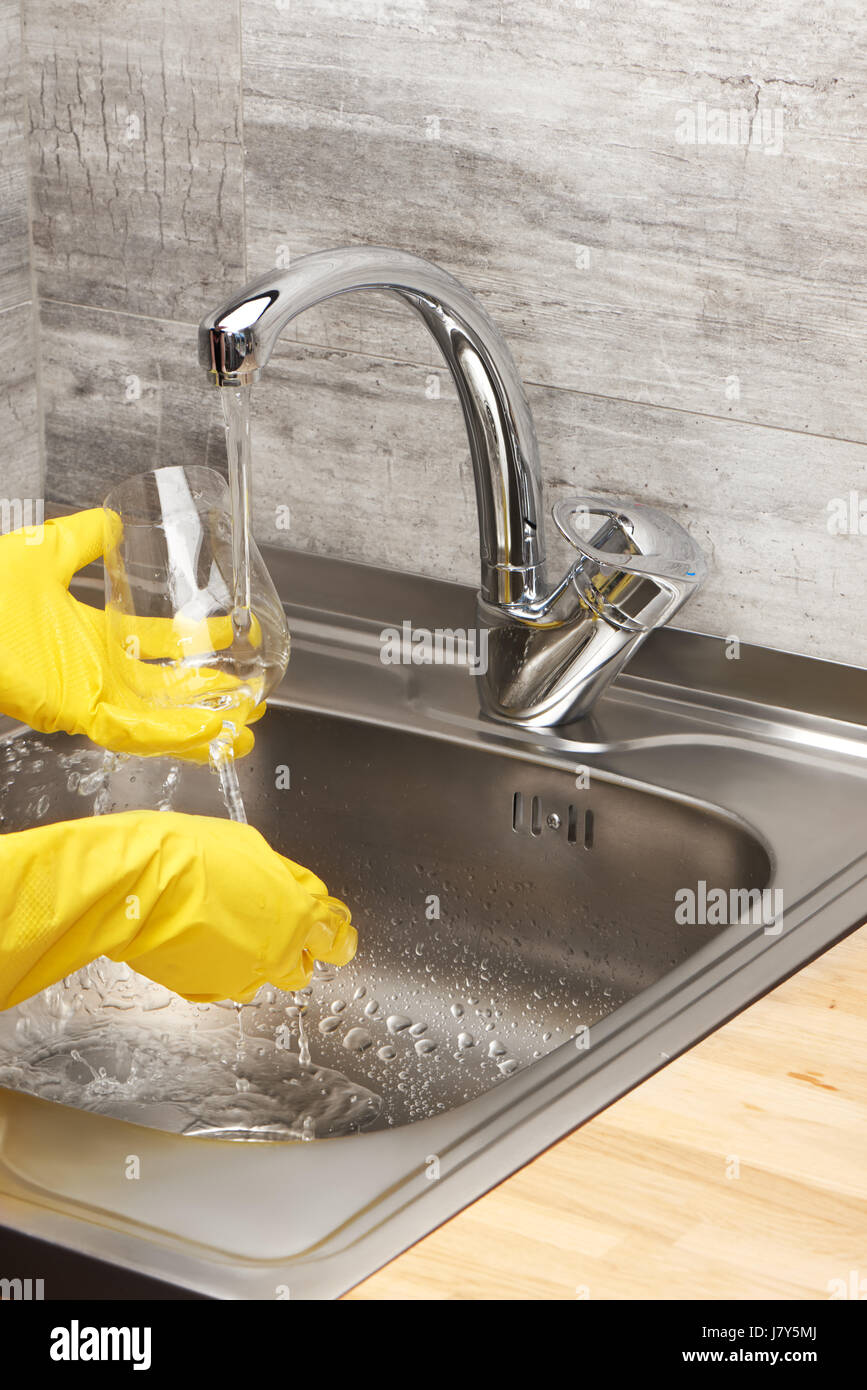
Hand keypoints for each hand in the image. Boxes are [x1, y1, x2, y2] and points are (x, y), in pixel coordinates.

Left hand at [0, 509, 264, 759]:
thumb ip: (82, 538)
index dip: (197, 640)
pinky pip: (135, 732)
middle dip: (213, 693)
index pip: (157, 642)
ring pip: (159, 719)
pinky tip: (209, 732)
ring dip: (203, 725)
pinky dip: (173, 735)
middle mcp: (97, 670)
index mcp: (93, 635)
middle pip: (168, 688)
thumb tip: (113, 518)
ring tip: (245, 725)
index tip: (235, 631)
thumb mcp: (45, 553)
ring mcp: (91, 694)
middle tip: (255, 689)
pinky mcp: (79, 712)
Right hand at [0, 811, 355, 1007]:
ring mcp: (239, 977)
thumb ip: (284, 877)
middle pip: (301, 967)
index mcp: (297, 917)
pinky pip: (222, 980)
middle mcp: (275, 955)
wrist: (140, 886)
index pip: (334, 936)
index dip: (334, 930)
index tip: (333, 929)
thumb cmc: (192, 857)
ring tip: (228, 927)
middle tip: (278, 928)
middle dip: (296, 950)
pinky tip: (200, 937)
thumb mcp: (253, 848)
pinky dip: (218, 963)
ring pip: (261, 977)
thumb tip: (298, 890)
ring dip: (255, 958)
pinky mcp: (204, 990)